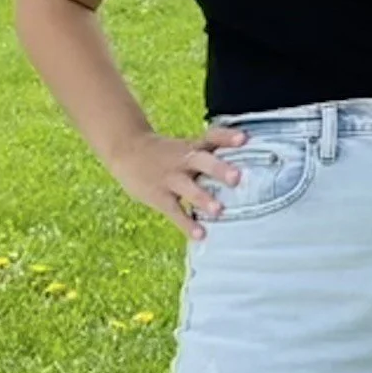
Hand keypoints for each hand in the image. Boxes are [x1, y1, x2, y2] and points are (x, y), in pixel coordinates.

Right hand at [108, 124, 247, 238]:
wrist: (127, 150)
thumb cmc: (166, 153)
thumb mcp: (186, 147)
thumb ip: (210, 156)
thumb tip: (245, 165)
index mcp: (192, 146)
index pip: (212, 137)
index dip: (227, 138)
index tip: (244, 138)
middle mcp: (183, 160)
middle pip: (202, 161)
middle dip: (219, 169)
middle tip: (236, 178)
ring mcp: (171, 178)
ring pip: (188, 188)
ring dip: (203, 198)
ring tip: (219, 210)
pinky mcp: (160, 197)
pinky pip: (175, 212)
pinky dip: (187, 224)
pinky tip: (200, 235)